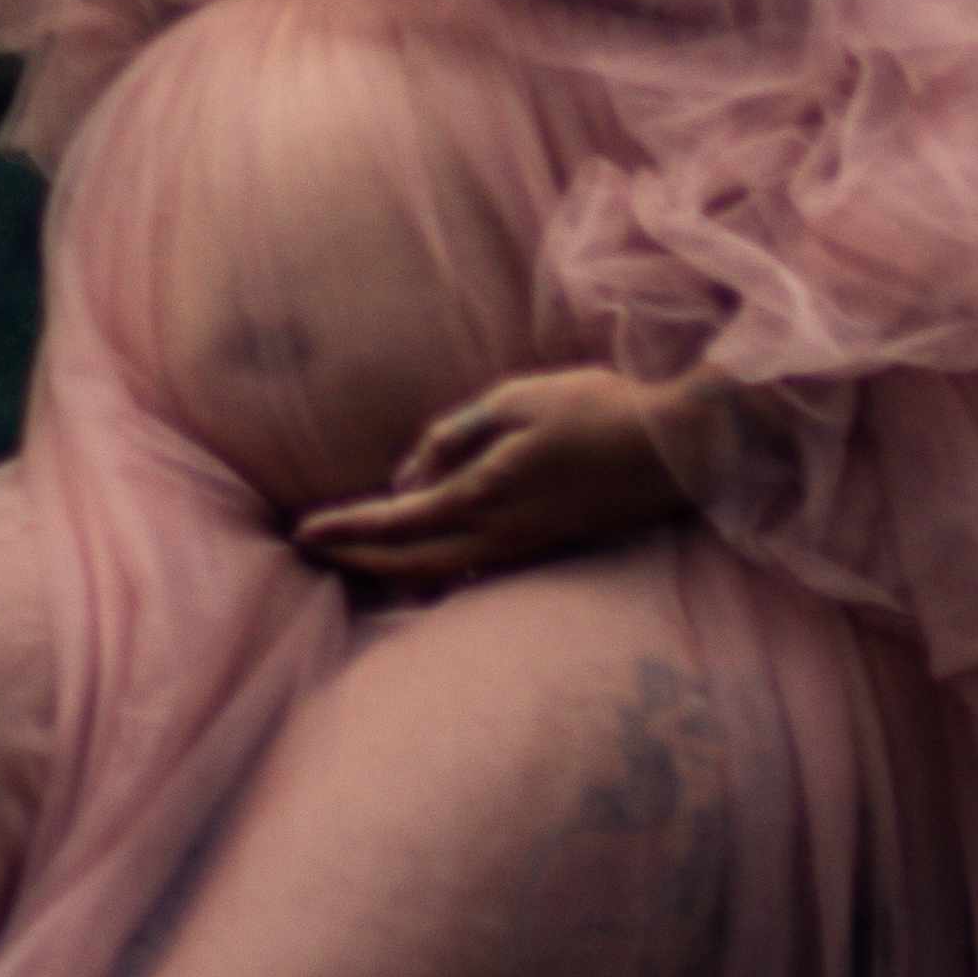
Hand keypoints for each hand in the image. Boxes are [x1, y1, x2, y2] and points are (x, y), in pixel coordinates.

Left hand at [289, 364, 692, 593]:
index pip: (394, 520)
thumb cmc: (597, 410)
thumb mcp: (517, 400)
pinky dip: (433, 572)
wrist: (675, 451)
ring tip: (355, 559)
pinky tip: (423, 563)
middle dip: (355, 558)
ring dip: (389, 571)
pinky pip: (471, 573)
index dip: (344, 526)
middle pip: (407, 564)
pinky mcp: (544, 551)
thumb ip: (455, 434)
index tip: (302, 531)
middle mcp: (495, 536)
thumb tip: (408, 475)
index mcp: (482, 494)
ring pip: (438, 576)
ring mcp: (522, 551)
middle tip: (315, 549)